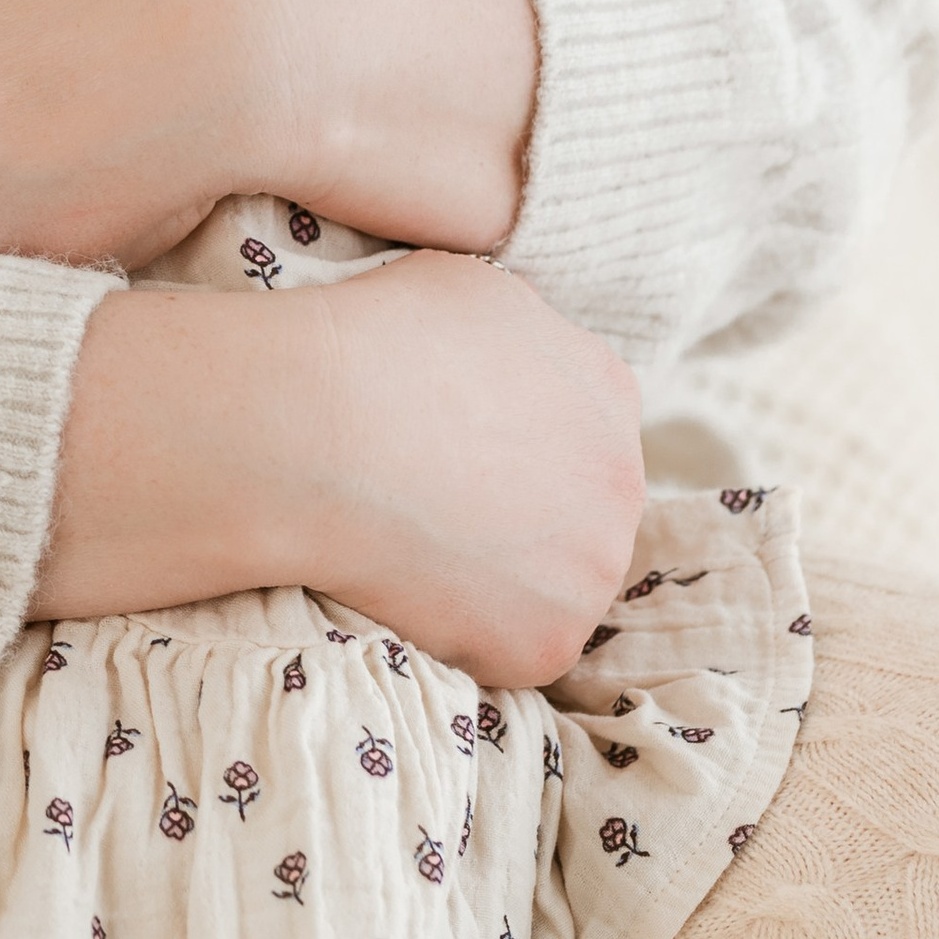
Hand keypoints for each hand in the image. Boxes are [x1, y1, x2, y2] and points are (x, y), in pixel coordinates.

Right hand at [36, 250, 643, 685]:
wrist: (316, 430)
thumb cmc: (373, 341)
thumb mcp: (468, 288)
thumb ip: (523, 333)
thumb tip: (517, 363)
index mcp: (606, 387)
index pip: (581, 428)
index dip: (517, 443)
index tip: (458, 454)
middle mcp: (622, 481)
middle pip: (581, 512)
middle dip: (522, 514)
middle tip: (433, 511)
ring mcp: (591, 571)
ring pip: (553, 586)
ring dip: (500, 580)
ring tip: (415, 557)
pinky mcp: (547, 645)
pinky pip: (511, 650)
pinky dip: (466, 637)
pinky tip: (407, 600)